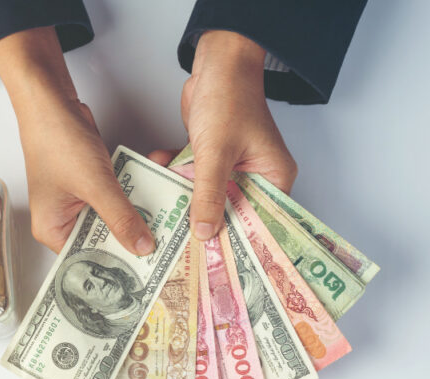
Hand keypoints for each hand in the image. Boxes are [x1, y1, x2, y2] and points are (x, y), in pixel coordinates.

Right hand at [0, 28, 154, 255]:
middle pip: (103, 241)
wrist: (52, 102)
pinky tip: (157, 193)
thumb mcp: (95, 185)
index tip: (147, 272)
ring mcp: (78, 201)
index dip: (116, 266)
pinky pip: (117, 198)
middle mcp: (63, 220)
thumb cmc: (57, 140)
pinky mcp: (91, 184)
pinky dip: (135, 194)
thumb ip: (121, 217)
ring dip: (137, 214)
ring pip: (114, 218)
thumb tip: (143, 247)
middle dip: (132, 239)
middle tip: (165, 248)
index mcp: (52, 229)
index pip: (87, 260)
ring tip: (167, 221)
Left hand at [150, 31, 296, 240]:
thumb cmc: (229, 99)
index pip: (259, 221)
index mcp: (273, 177)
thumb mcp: (216, 153)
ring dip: (183, 197)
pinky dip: (174, 175)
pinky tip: (155, 173)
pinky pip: (192, 176)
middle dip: (205, 223)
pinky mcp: (211, 156)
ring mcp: (232, 166)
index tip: (216, 264)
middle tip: (181, 249)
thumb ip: (208, 194)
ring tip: (161, 216)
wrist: (216, 63)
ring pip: (206, 195)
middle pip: (230, 211)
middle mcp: (256, 175)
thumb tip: (205, 232)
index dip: (238, 242)